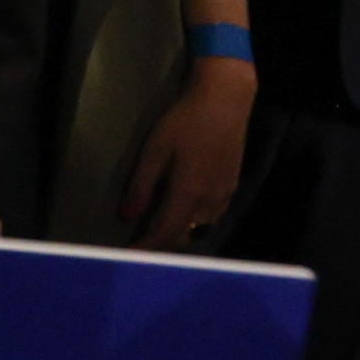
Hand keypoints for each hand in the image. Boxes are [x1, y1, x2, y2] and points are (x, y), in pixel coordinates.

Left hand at [121, 57, 256, 246]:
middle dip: (161, 244)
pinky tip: (182, 210)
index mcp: (188, 194)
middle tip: (139, 242)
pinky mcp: (231, 188)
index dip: (147, 248)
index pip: (164, 234)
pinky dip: (193, 222)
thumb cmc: (185, 122)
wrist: (224, 102)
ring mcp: (224, 196)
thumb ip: (141, 186)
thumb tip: (127, 216)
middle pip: (183, 236)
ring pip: (199, 228)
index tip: (130, 256)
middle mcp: (209, 202)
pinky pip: (211, 217)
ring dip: (178, 233)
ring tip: (158, 227)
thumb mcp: (154, 151)